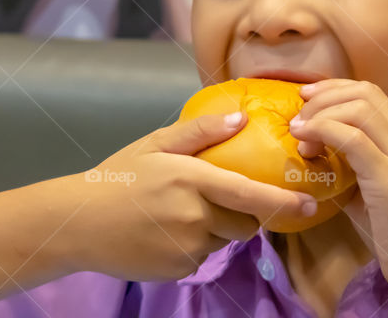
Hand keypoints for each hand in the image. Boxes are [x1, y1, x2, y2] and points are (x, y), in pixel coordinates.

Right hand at [66, 111, 317, 280]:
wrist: (77, 223)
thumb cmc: (119, 176)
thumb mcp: (156, 144)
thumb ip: (201, 131)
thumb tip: (242, 118)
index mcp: (191, 178)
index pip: (250, 194)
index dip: (283, 202)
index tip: (309, 204)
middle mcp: (193, 215)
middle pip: (244, 222)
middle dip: (242, 214)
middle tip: (213, 198)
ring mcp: (185, 246)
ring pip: (224, 240)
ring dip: (216, 229)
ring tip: (180, 213)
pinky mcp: (178, 269)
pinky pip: (203, 256)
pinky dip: (195, 245)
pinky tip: (166, 231)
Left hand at [289, 79, 387, 294]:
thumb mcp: (370, 189)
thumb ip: (349, 165)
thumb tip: (313, 151)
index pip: (371, 93)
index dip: (334, 88)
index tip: (306, 99)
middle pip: (364, 93)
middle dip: (323, 97)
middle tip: (299, 118)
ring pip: (358, 109)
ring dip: (321, 115)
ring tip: (300, 135)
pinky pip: (353, 138)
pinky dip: (323, 131)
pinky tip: (305, 141)